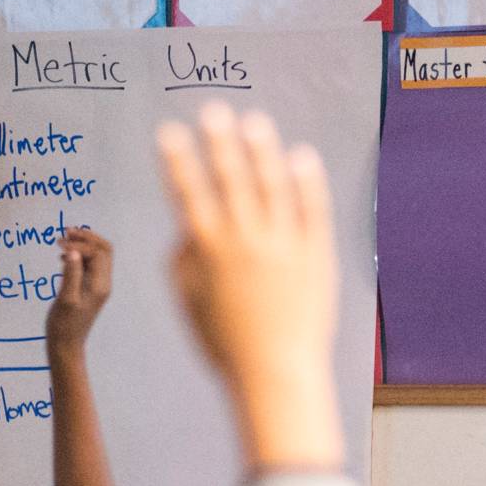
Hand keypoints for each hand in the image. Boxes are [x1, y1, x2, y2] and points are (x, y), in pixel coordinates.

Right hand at [45, 228, 114, 354]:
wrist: (66, 345)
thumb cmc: (64, 325)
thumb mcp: (66, 299)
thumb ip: (71, 274)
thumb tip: (74, 252)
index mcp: (100, 284)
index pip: (98, 253)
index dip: (80, 245)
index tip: (59, 246)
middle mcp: (103, 283)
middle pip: (104, 250)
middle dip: (86, 238)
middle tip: (65, 232)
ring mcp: (97, 285)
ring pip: (97, 256)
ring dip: (82, 245)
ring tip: (62, 240)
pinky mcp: (88, 288)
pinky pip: (89, 265)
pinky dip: (79, 255)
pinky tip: (63, 257)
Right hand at [156, 106, 341, 471]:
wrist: (275, 374)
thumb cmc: (224, 343)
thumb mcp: (188, 302)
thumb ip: (182, 260)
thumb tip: (186, 225)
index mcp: (208, 251)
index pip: (188, 193)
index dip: (177, 160)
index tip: (169, 131)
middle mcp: (245, 241)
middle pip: (230, 179)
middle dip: (219, 142)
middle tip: (213, 111)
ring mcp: (283, 245)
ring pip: (272, 186)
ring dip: (261, 151)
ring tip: (254, 122)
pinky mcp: (316, 254)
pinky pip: (312, 209)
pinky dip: (306, 181)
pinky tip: (301, 156)